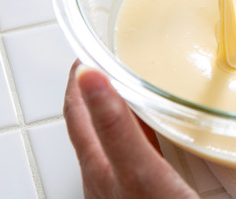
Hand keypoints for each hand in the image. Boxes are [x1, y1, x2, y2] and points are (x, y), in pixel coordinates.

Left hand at [63, 61, 199, 198]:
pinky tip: (159, 135)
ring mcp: (122, 188)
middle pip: (91, 124)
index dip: (80, 78)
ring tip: (132, 88)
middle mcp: (104, 177)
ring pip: (113, 139)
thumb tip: (90, 77)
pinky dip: (141, 134)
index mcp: (96, 165)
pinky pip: (136, 155)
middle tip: (108, 61)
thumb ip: (114, 126)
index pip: (77, 111)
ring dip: (118, 110)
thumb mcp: (137, 169)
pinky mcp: (144, 195)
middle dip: (96, 89)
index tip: (89, 51)